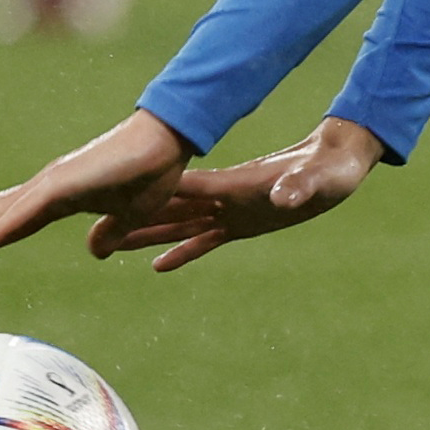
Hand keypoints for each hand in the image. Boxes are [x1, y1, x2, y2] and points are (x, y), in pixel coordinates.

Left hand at [0, 112, 190, 257]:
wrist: (169, 143)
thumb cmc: (153, 173)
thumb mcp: (129, 216)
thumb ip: (109, 233)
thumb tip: (94, 251)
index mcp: (65, 197)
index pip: (18, 219)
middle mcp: (50, 188)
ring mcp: (53, 184)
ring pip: (1, 211)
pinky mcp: (62, 185)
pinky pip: (23, 215)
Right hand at [92, 117, 387, 271]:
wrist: (337, 163)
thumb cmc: (329, 167)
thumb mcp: (318, 180)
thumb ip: (298, 187)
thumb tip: (283, 197)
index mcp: (233, 184)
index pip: (183, 188)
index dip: (149, 195)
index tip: (113, 197)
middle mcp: (224, 197)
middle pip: (169, 210)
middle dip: (132, 220)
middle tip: (92, 233)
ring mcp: (231, 211)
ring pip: (180, 226)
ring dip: (147, 237)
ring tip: (111, 249)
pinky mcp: (242, 225)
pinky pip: (204, 241)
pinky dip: (181, 252)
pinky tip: (157, 265)